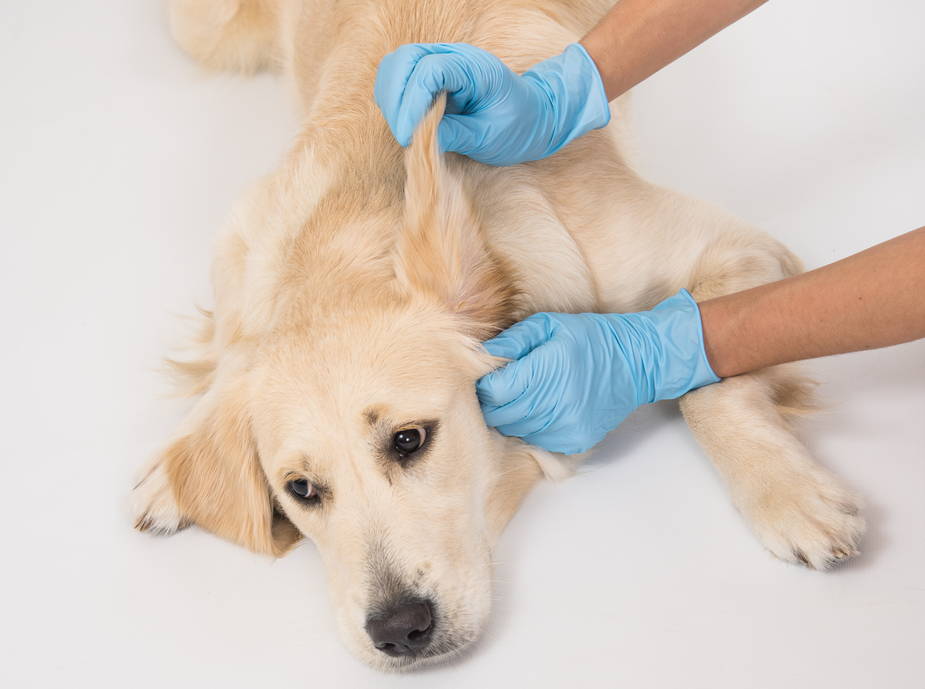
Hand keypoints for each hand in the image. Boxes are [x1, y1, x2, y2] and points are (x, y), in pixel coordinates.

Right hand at [374, 42, 610, 165]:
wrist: (532, 117)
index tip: (408, 137)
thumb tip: (417, 137)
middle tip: (403, 136)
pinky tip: (406, 121)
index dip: (411, 104)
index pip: (429, 71)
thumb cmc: (517, 126)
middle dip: (396, 99)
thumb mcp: (490, 137)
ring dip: (392, 98)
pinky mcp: (430, 74)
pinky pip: (399, 76)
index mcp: (475, 66)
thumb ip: (455, 135)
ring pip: (396, 66)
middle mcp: (454, 56)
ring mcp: (440, 61)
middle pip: (404, 60)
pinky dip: (394, 97)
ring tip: (405, 130)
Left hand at [476, 290, 719, 453]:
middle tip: (504, 386)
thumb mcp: (549, 326)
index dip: (484, 385)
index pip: (494, 392)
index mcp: (547, 370)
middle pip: (500, 415)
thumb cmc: (590, 338)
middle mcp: (556, 404)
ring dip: (513, 415)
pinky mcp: (575, 441)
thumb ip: (513, 341)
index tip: (488, 376)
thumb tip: (481, 357)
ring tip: (527, 394)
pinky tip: (545, 408)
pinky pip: (536, 440)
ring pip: (515, 430)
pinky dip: (533, 427)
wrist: (638, 362)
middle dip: (494, 402)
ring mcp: (566, 427)